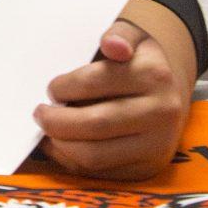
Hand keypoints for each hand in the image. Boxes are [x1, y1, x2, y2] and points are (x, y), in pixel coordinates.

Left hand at [33, 19, 189, 180]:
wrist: (168, 92)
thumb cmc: (136, 61)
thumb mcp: (131, 36)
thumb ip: (117, 35)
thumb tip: (112, 45)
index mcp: (153, 74)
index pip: (95, 82)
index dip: (64, 87)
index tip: (51, 88)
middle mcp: (161, 112)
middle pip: (95, 124)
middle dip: (56, 121)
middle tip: (39, 113)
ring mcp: (156, 145)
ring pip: (95, 155)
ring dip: (61, 145)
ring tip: (46, 130)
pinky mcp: (148, 169)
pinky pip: (101, 173)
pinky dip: (73, 162)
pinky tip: (60, 145)